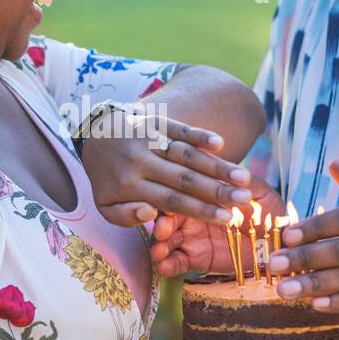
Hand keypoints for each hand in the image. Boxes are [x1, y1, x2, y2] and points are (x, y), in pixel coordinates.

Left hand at [81, 113, 253, 226]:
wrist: (93, 136)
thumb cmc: (108, 178)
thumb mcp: (105, 205)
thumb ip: (125, 217)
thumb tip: (151, 215)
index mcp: (130, 186)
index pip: (172, 201)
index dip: (201, 210)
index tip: (227, 219)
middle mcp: (140, 161)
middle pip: (184, 178)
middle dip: (217, 190)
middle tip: (245, 199)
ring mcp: (148, 139)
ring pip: (186, 154)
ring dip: (216, 165)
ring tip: (243, 177)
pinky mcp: (155, 120)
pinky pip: (179, 127)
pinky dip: (199, 134)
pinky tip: (220, 143)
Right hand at [149, 175, 284, 276]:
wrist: (278, 241)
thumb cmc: (268, 212)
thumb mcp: (260, 193)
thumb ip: (246, 183)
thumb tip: (237, 174)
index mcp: (201, 196)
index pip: (183, 194)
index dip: (174, 199)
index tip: (170, 204)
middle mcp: (190, 216)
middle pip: (168, 219)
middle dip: (161, 225)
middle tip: (161, 230)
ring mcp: (190, 238)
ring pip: (165, 242)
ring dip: (158, 246)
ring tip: (158, 252)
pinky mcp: (194, 260)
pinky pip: (175, 263)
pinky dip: (167, 265)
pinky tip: (165, 267)